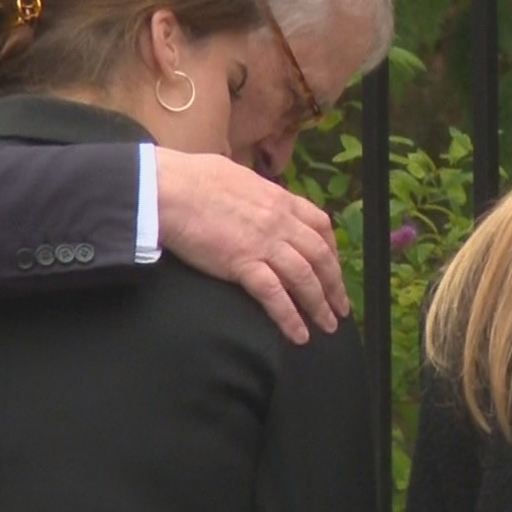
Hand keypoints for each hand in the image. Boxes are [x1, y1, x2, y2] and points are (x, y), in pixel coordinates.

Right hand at [156, 149, 349, 344]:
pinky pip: (274, 295)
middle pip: (319, 256)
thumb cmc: (194, 177)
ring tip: (327, 326)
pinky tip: (299, 335)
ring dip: (320, 305)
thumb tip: (252, 196)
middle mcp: (279, 222)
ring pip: (304, 278)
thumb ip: (254, 192)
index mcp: (279, 199)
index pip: (320, 225)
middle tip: (341, 307)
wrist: (170, 189)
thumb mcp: (238, 176)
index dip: (331, 249)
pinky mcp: (243, 263)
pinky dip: (290, 317)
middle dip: (334, 284)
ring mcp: (264, 243)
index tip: (334, 267)